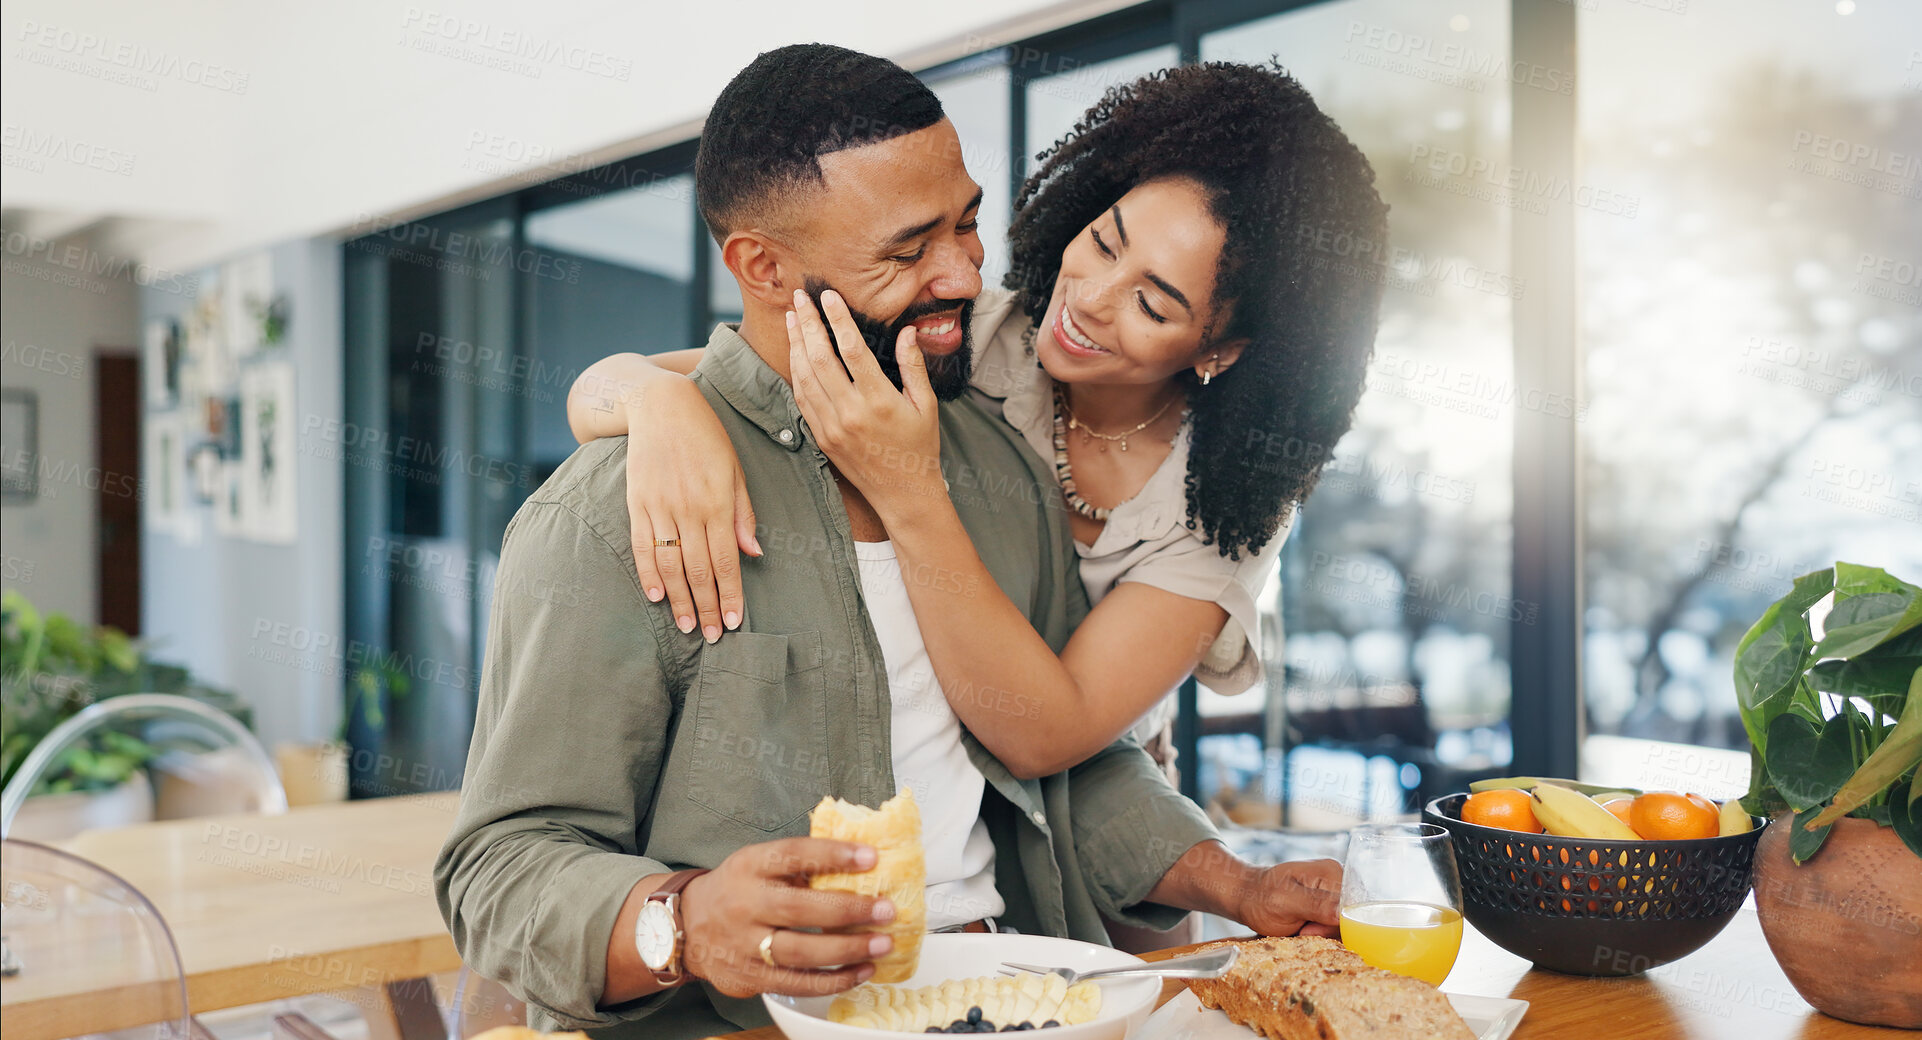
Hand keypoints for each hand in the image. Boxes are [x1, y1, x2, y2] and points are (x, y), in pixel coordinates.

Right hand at [622, 376, 760, 642]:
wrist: (661, 405)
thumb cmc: (707, 437)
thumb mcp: (735, 470)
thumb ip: (743, 513)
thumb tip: (753, 554)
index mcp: (717, 503)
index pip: (726, 560)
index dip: (730, 594)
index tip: (733, 622)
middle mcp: (688, 509)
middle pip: (698, 569)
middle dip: (706, 606)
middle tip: (711, 637)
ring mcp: (659, 507)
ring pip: (670, 564)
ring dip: (679, 599)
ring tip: (686, 626)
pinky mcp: (636, 503)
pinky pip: (642, 546)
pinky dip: (648, 574)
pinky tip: (656, 597)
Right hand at [680, 838, 896, 997]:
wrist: (684, 926)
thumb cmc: (736, 889)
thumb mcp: (757, 864)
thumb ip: (798, 865)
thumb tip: (860, 864)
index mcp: (750, 867)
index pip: (793, 855)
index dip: (833, 855)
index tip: (871, 857)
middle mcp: (744, 904)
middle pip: (800, 909)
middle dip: (849, 910)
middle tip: (887, 910)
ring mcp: (745, 945)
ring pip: (801, 952)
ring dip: (848, 950)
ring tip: (882, 944)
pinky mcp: (749, 977)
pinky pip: (797, 983)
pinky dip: (833, 980)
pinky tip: (861, 971)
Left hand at [786, 289, 944, 516]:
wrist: (902, 492)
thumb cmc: (919, 446)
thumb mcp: (926, 405)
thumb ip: (914, 366)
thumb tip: (907, 331)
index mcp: (879, 401)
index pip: (851, 350)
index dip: (838, 319)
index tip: (828, 296)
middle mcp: (851, 413)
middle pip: (820, 358)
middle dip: (808, 324)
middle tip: (800, 297)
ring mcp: (831, 426)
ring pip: (805, 377)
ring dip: (796, 344)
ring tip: (793, 318)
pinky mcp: (821, 437)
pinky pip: (802, 399)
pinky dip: (796, 372)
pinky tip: (796, 352)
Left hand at [1237, 859, 1342, 939]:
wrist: (1247, 897)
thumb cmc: (1260, 897)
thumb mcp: (1284, 901)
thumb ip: (1315, 904)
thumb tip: (1344, 912)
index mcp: (1333, 873)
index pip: (1353, 908)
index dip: (1333, 925)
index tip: (1307, 928)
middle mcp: (1339, 881)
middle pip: (1351, 919)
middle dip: (1325, 931)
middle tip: (1300, 929)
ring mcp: (1335, 895)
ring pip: (1343, 927)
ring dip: (1321, 935)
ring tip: (1299, 927)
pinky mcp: (1329, 907)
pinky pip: (1335, 928)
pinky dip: (1319, 935)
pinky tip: (1303, 929)